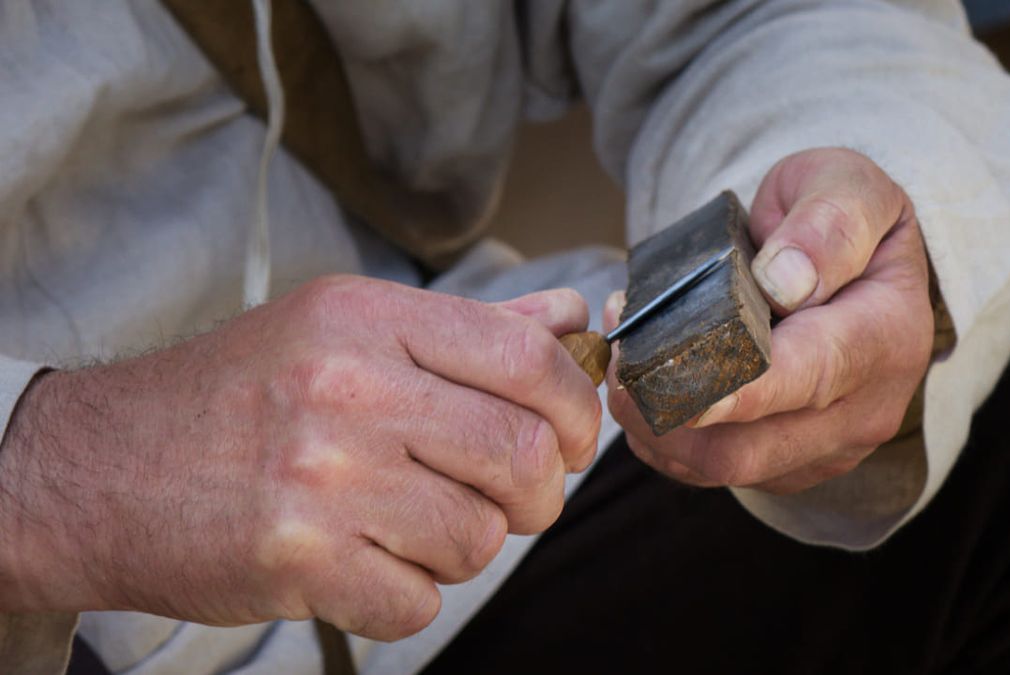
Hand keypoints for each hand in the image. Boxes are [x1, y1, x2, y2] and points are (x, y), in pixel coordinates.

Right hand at [0, 277, 600, 640]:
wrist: (100, 468)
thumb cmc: (236, 395)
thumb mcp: (344, 329)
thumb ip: (469, 328)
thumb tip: (572, 318)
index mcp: (369, 319)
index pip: (527, 356)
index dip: (578, 406)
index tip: (576, 436)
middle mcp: (348, 389)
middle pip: (522, 453)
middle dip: (542, 490)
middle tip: (519, 496)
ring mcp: (322, 477)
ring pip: (479, 537)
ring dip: (468, 545)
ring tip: (417, 526)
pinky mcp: (297, 559)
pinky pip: (418, 601)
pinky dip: (409, 595)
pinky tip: (368, 564)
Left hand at [607, 148, 932, 493]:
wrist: (855, 264)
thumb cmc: (840, 219)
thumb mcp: (846, 186)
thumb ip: (827, 223)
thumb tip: (785, 279)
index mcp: (885, 336)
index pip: (812, 375)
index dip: (741, 390)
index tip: (679, 389)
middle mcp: (864, 409)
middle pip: (752, 446)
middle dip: (669, 411)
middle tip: (619, 356)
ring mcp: (825, 447)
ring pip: (721, 466)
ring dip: (655, 423)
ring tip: (624, 360)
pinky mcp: (788, 464)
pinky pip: (712, 470)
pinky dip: (664, 437)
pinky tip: (643, 388)